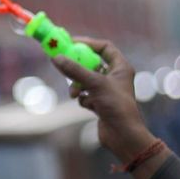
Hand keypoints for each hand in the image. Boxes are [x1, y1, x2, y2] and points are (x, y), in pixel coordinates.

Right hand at [52, 38, 157, 165]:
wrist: (123, 136)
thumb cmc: (116, 106)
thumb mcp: (95, 84)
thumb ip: (75, 70)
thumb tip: (56, 58)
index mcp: (121, 67)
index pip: (104, 47)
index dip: (88, 43)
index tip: (71, 43)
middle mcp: (115, 77)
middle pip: (92, 64)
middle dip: (78, 67)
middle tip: (63, 64)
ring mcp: (107, 91)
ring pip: (86, 80)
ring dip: (77, 86)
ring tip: (74, 94)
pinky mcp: (101, 103)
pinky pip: (86, 94)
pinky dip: (83, 98)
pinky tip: (87, 105)